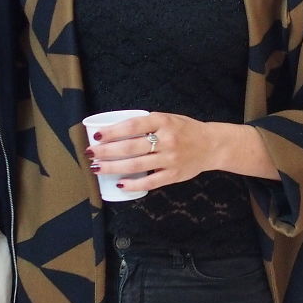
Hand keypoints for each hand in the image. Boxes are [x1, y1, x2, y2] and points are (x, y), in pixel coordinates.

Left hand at [86, 112, 275, 190]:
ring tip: (97, 168)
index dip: (113, 131)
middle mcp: (167, 140)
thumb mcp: (169, 118)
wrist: (212, 145)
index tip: (97, 136)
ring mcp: (170, 159)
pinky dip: (133, 184)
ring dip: (114, 167)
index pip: (133, 125)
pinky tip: (120, 183)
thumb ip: (148, 124)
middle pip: (131, 147)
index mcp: (164, 121)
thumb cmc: (185, 130)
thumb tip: (116, 131)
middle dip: (107, 151)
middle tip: (91, 154)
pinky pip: (150, 182)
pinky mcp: (174, 174)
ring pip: (136, 165)